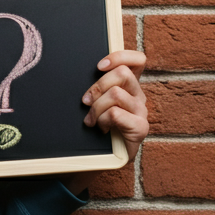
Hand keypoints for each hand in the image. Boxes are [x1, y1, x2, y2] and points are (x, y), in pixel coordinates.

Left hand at [62, 50, 147, 195]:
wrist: (96, 158)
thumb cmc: (91, 127)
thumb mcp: (91, 102)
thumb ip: (92, 86)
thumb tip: (73, 67)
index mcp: (128, 85)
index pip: (137, 60)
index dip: (120, 57)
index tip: (99, 66)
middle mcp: (137, 96)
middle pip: (123, 74)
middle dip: (98, 86)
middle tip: (85, 101)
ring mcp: (141, 112)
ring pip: (117, 94)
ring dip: (97, 107)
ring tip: (91, 120)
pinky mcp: (140, 128)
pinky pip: (118, 113)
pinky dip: (103, 120)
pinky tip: (101, 129)